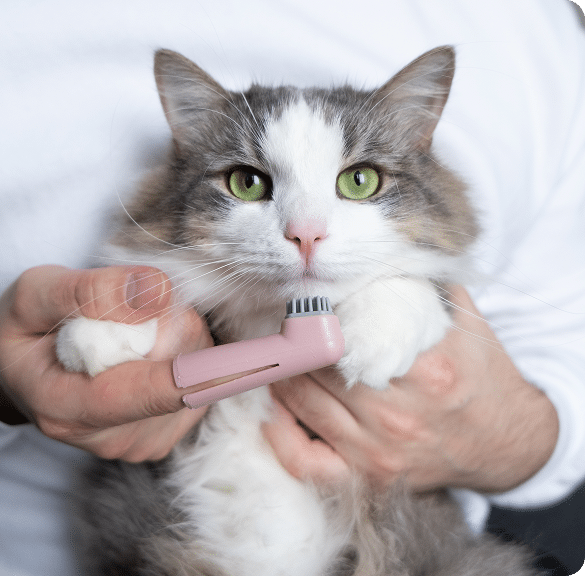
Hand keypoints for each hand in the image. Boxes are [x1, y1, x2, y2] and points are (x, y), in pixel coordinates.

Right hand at [0, 265, 212, 461]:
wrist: (22, 371)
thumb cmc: (26, 331)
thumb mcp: (36, 294)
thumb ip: (92, 291)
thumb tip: (159, 292)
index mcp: (71, 408)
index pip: (157, 392)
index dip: (213, 372)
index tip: (266, 359)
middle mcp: (112, 438)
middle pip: (185, 373)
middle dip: (175, 324)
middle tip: (132, 309)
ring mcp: (141, 443)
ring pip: (198, 376)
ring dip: (180, 338)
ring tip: (132, 332)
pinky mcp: (162, 437)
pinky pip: (199, 386)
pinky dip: (184, 357)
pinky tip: (147, 353)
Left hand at [265, 286, 558, 492]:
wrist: (507, 441)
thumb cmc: (480, 375)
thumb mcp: (461, 320)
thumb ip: (418, 284)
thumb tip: (372, 252)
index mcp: (424, 368)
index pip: (341, 334)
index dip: (312, 314)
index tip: (302, 303)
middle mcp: (399, 414)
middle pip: (316, 367)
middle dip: (295, 340)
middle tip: (285, 325)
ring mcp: (381, 452)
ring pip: (302, 404)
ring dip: (283, 374)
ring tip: (283, 354)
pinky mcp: (371, 477)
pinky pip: (306, 462)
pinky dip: (281, 435)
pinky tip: (275, 410)